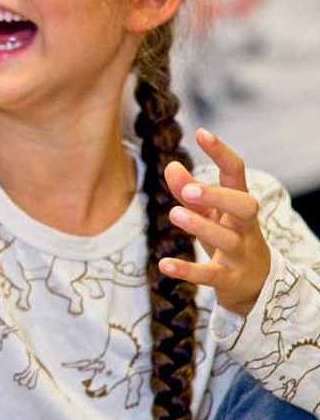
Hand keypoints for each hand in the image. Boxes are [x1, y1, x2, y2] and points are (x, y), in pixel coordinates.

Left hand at [160, 128, 272, 314]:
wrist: (255, 286)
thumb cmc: (229, 238)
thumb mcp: (209, 213)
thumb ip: (188, 191)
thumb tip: (171, 166)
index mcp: (238, 205)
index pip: (236, 173)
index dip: (221, 153)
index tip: (201, 133)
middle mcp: (244, 227)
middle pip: (244, 206)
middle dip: (219, 195)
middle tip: (189, 190)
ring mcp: (240, 254)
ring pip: (227, 239)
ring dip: (202, 226)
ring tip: (175, 214)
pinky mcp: (229, 280)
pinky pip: (210, 275)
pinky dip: (188, 270)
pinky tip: (164, 264)